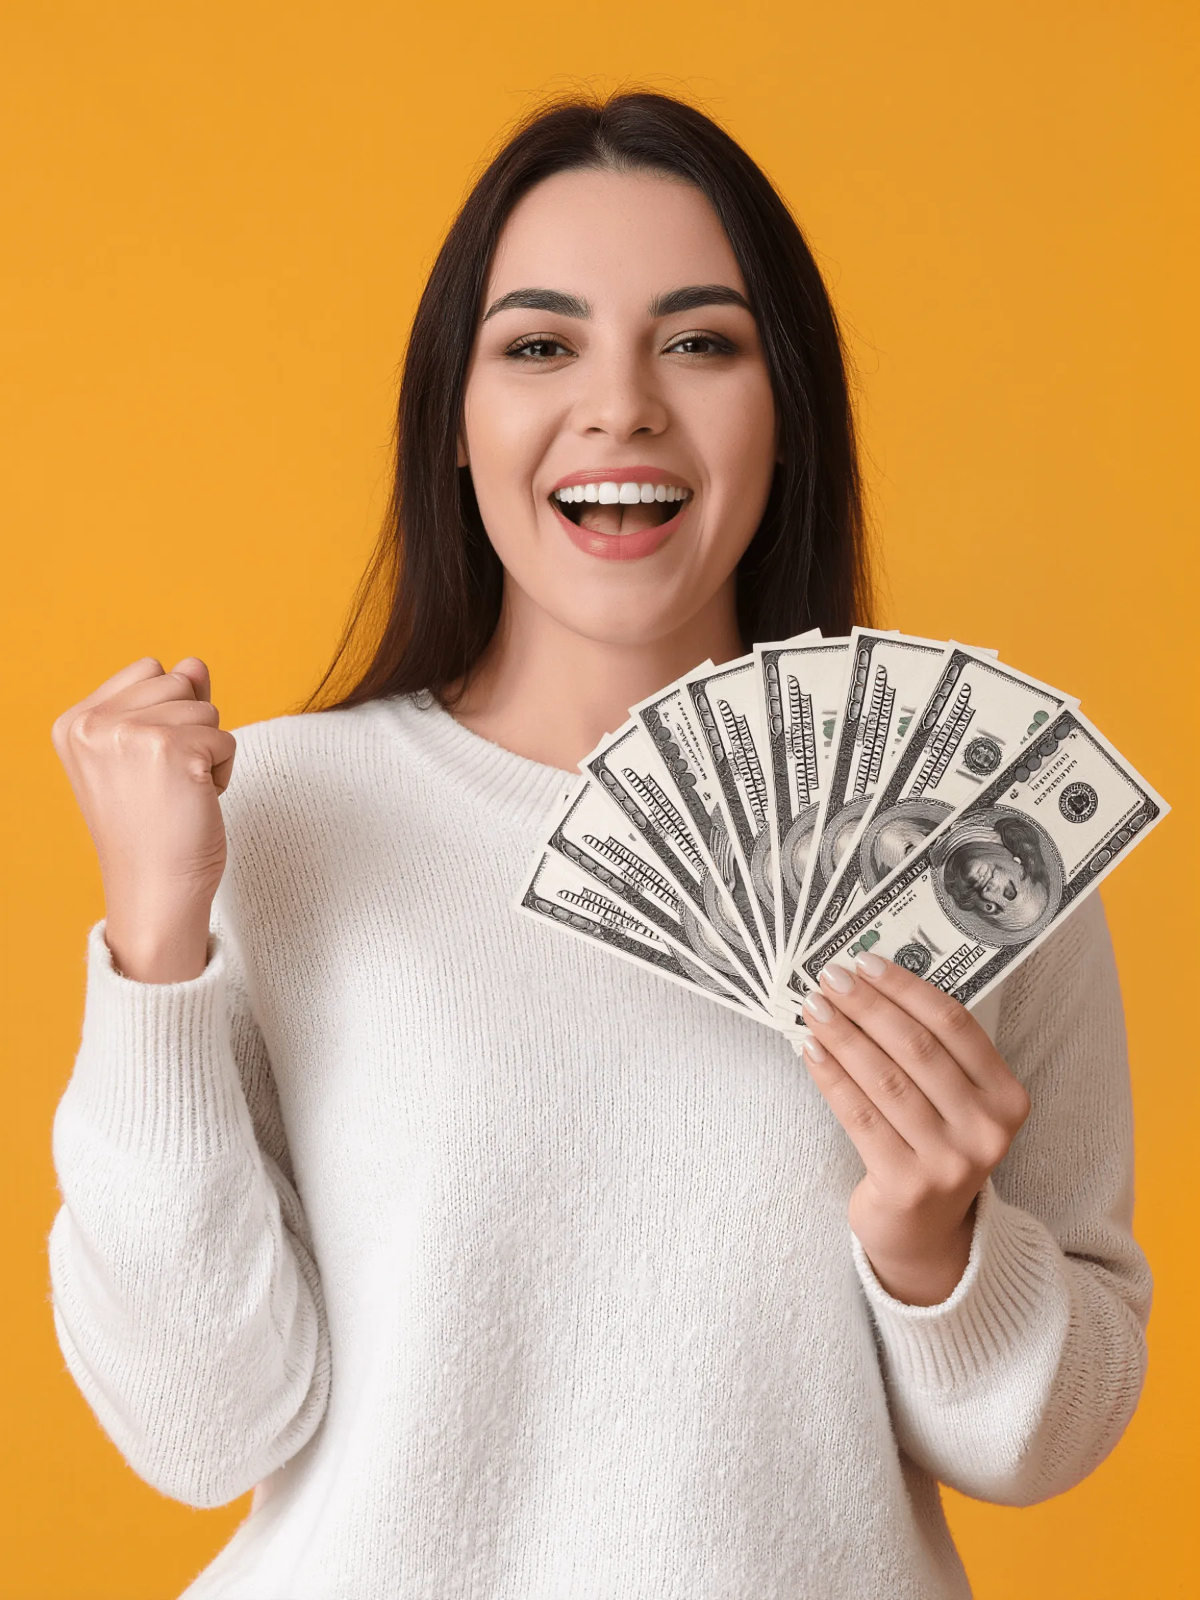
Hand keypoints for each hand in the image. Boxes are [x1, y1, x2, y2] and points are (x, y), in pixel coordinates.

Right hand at [51, 656, 236, 981]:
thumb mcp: (145, 754)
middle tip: (165, 784)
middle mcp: (95, 724)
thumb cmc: (152, 827)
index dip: (168, 712)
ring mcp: (132, 735)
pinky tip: (196, 803)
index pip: (149, 668)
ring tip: (178, 795)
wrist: (155, 889)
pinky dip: (223, 773)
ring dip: (207, 753)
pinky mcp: (174, 752)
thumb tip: (195, 662)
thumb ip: (167, 701)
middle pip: (180, 681)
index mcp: (75, 722)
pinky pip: (226, 740)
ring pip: (207, 709)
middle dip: (190, 730)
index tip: (147, 765)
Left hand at [799, 953, 1030, 1305]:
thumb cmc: (934, 1146)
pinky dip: (831, 1077)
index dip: (907, 989)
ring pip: (885, 1080)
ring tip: (813, 1009)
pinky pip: (860, 1116)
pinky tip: (811, 1051)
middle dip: (867, 1006)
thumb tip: (869, 983)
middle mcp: (987, 1130)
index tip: (866, 963)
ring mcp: (950, 1162)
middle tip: (830, 978)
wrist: (927, 1233)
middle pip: (918, 1049)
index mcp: (1007, 1098)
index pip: (955, 1025)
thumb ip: (932, 1052)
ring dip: (843, 1037)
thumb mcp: (954, 1102)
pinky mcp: (908, 1185)